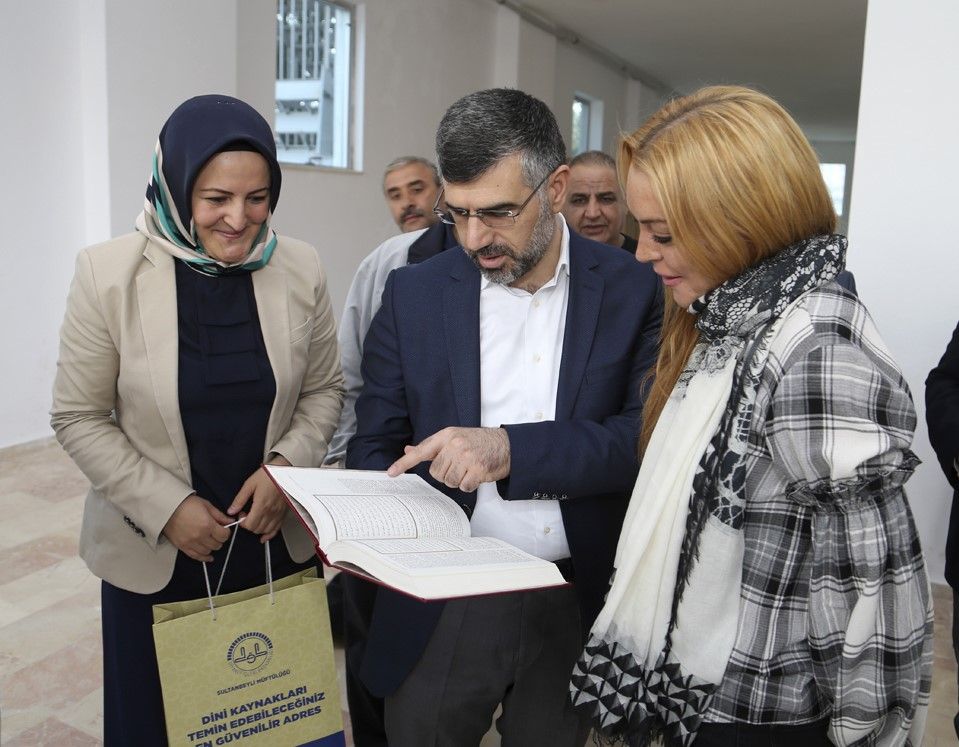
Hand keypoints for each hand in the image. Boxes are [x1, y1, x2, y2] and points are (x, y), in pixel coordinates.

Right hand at [163, 494, 231, 561]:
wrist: (166, 507)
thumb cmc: (186, 504)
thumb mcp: (206, 505)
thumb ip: (219, 516)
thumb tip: (230, 521)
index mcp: (207, 524)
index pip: (224, 536)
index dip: (226, 532)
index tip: (224, 530)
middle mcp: (200, 536)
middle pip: (217, 545)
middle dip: (219, 539)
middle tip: (216, 534)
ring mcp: (190, 543)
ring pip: (207, 551)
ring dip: (211, 547)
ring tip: (210, 541)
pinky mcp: (182, 547)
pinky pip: (195, 556)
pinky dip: (203, 558)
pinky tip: (208, 557)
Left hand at [227, 456, 290, 542]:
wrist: (284, 471)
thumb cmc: (269, 475)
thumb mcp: (250, 484)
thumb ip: (240, 499)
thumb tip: (231, 510)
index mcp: (261, 505)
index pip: (249, 524)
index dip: (242, 522)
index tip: (241, 514)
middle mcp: (271, 511)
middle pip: (256, 529)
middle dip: (249, 525)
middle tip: (247, 516)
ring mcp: (278, 513)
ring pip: (265, 531)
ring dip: (257, 529)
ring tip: (254, 520)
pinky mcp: (283, 513)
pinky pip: (276, 529)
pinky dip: (269, 534)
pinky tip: (264, 536)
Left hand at [387, 427, 510, 491]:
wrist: (506, 444)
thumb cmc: (478, 442)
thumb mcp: (453, 437)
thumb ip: (431, 446)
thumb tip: (409, 450)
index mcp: (446, 436)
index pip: (421, 451)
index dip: (404, 463)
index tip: (391, 472)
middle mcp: (455, 445)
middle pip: (436, 472)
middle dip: (446, 474)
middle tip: (459, 466)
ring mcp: (467, 457)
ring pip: (449, 481)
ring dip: (458, 480)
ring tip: (468, 469)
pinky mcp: (478, 469)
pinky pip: (464, 486)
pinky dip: (469, 485)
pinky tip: (476, 475)